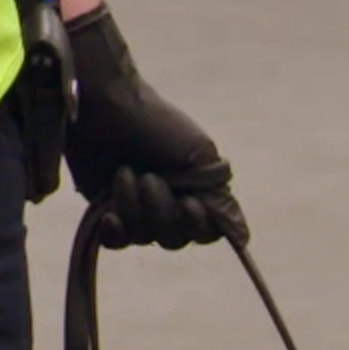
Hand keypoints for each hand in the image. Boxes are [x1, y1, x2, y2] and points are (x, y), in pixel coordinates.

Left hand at [65, 6, 246, 250]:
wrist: (105, 108)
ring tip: (123, 172)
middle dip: (161, 211)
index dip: (196, 224)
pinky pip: (116, 242)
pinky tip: (109, 214)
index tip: (188, 202)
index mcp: (197, 190)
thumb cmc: (157, 125)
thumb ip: (219, 200)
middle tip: (148, 178)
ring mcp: (137, 209)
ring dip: (133, 207)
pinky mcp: (107, 210)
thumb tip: (242, 238)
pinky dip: (115, 232)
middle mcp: (169, 204)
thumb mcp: (199, 156)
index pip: (206, 231)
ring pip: (143, 238)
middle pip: (174, 238)